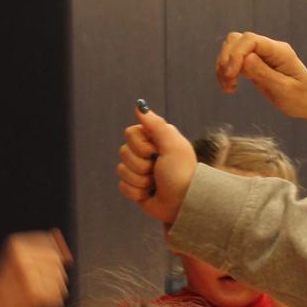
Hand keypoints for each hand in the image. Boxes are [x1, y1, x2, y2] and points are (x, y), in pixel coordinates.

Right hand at [0, 231, 70, 306]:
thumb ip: (40, 256)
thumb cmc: (2, 292)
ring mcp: (29, 274)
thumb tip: (68, 257)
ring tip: (32, 299)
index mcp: (16, 244)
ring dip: (52, 293)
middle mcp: (23, 256)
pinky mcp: (35, 294)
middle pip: (57, 262)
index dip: (49, 261)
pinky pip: (58, 298)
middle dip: (52, 278)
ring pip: (61, 281)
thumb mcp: (15, 264)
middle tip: (34, 289)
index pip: (50, 245)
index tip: (39, 272)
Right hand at [117, 103, 195, 224]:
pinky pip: (123, 186)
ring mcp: (139, 170)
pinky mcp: (135, 186)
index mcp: (154, 138)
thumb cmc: (182, 173)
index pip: (129, 133)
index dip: (141, 146)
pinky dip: (137, 192)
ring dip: (140, 180)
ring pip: (121, 170)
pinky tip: (150, 193)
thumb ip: (156, 124)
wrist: (184, 203)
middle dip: (142, 165)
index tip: (158, 152)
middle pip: (123, 152)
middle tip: (158, 170)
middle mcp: (145, 152)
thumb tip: (139, 104)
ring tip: (156, 183)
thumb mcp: (172, 145)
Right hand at [214, 32, 306, 119]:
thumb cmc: (302, 97)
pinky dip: (227, 72)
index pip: (250, 40)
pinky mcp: (255, 63)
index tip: (231, 75)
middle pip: (237, 40)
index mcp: (279, 51)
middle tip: (228, 83)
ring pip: (233, 48)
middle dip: (226, 60)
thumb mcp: (284, 89)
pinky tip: (231, 87)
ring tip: (228, 87)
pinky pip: (235, 60)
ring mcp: (261, 55)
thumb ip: (264, 73)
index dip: (236, 54)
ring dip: (224, 66)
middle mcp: (269, 49)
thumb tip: (246, 59)